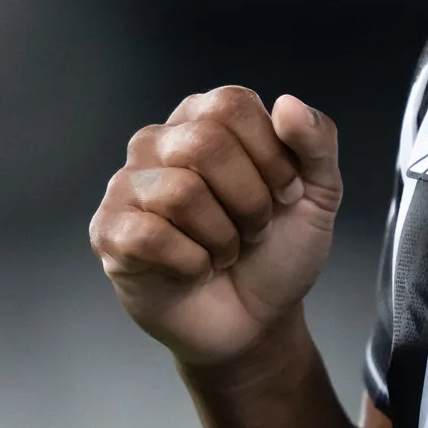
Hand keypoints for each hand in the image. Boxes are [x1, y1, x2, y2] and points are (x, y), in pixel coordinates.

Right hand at [89, 88, 342, 367]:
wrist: (257, 323)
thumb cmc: (277, 252)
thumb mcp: (318, 193)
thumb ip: (317, 141)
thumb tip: (288, 103)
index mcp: (204, 118)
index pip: (232, 105)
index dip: (271, 156)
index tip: (286, 194)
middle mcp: (158, 142)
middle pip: (205, 143)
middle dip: (250, 200)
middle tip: (254, 230)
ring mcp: (127, 186)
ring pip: (179, 191)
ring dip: (223, 237)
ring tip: (225, 252)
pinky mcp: (109, 232)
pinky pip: (149, 236)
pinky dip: (191, 263)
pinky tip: (195, 270)